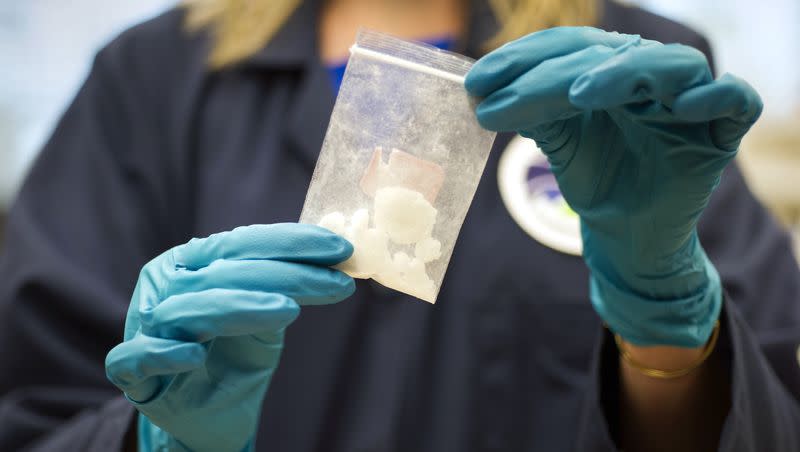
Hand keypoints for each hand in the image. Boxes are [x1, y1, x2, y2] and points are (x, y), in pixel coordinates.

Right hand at [105, 223, 354, 451]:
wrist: (211, 416)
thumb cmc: (236, 356)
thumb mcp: (268, 315)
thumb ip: (288, 284)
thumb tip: (339, 253)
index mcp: (193, 263)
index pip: (240, 243)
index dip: (289, 242)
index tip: (339, 248)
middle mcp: (166, 286)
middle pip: (222, 273)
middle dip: (284, 274)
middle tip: (334, 281)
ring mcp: (146, 327)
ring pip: (186, 309)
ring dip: (238, 306)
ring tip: (288, 311)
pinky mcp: (132, 373)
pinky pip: (137, 358)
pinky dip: (163, 353)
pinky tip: (195, 355)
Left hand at [466, 27, 761, 345]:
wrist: (626, 240)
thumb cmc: (597, 183)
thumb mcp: (559, 143)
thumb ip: (533, 111)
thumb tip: (482, 90)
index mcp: (610, 73)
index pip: (571, 48)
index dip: (524, 58)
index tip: (476, 83)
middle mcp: (649, 78)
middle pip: (609, 54)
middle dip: (550, 73)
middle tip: (501, 96)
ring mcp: (687, 102)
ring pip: (671, 65)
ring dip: (626, 73)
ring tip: (580, 93)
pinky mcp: (719, 133)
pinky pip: (734, 99)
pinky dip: (715, 95)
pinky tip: (682, 105)